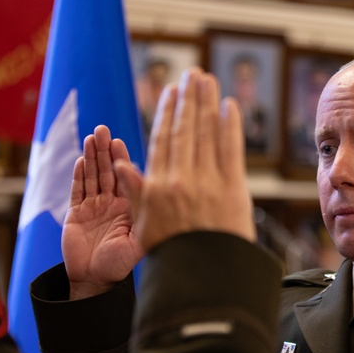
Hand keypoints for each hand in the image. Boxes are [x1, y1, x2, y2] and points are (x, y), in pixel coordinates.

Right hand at [62, 125, 143, 299]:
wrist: (93, 281)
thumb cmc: (119, 265)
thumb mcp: (136, 242)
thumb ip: (142, 218)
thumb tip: (150, 188)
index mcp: (129, 208)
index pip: (126, 178)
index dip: (122, 160)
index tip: (120, 143)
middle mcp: (112, 204)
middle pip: (108, 171)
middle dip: (105, 151)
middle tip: (103, 130)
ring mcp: (93, 207)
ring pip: (92, 176)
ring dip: (92, 157)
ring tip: (91, 137)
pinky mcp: (75, 213)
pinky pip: (77, 190)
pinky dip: (79, 175)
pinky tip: (81, 160)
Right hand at [114, 68, 255, 250]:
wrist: (203, 277)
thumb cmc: (173, 255)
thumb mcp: (144, 226)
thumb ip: (135, 192)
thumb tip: (121, 164)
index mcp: (158, 187)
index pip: (163, 140)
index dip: (168, 112)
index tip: (172, 92)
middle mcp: (180, 179)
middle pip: (184, 129)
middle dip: (188, 99)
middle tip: (192, 74)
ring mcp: (207, 182)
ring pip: (206, 133)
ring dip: (206, 102)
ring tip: (207, 80)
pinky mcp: (232, 189)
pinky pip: (230, 149)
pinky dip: (230, 125)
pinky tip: (229, 106)